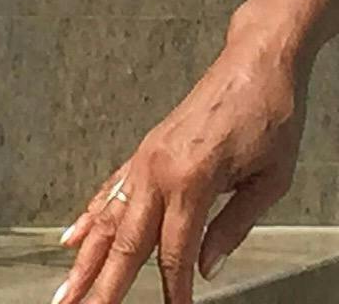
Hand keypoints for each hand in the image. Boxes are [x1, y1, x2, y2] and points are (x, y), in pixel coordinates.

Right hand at [51, 30, 307, 303]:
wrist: (259, 57)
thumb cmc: (273, 115)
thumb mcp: (270, 179)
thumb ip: (234, 227)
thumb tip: (206, 268)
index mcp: (193, 179)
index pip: (174, 252)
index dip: (174, 290)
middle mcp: (160, 167)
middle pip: (127, 241)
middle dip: (103, 286)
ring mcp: (148, 156)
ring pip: (109, 217)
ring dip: (84, 258)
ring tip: (64, 292)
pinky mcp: (148, 148)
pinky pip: (112, 188)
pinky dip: (90, 215)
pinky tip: (71, 238)